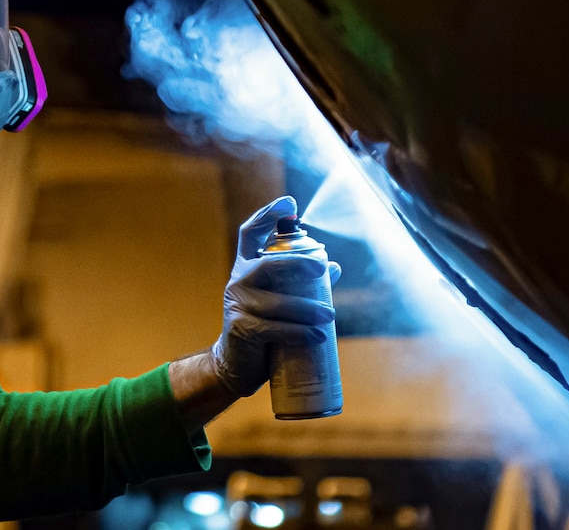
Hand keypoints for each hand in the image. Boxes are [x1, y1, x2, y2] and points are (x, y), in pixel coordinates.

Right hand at [210, 196, 338, 396]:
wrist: (235, 365)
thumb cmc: (263, 329)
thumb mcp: (281, 301)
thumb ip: (303, 283)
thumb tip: (333, 266)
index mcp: (248, 268)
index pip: (251, 233)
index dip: (268, 215)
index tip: (289, 203)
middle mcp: (239, 281)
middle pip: (267, 264)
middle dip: (296, 262)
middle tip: (321, 268)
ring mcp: (237, 305)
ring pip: (276, 302)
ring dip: (306, 308)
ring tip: (330, 315)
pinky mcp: (241, 329)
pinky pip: (274, 328)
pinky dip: (299, 332)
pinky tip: (317, 335)